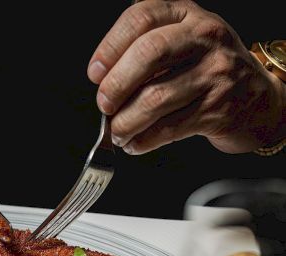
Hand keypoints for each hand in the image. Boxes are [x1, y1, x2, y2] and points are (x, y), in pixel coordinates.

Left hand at [88, 0, 284, 153]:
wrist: (256, 98)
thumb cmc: (208, 70)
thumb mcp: (183, 43)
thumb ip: (146, 50)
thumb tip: (105, 83)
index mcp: (187, 15)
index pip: (141, 19)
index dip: (110, 47)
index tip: (95, 73)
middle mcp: (204, 38)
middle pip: (149, 54)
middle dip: (116, 85)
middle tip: (104, 105)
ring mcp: (215, 73)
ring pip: (156, 97)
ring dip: (126, 122)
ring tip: (117, 132)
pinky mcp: (217, 109)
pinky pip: (169, 128)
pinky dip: (144, 140)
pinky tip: (135, 143)